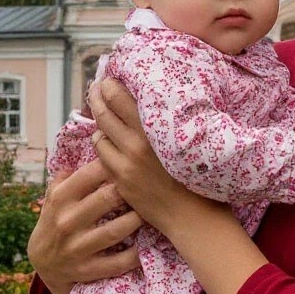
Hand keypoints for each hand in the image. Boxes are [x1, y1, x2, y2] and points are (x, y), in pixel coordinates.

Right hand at [26, 160, 141, 293]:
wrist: (43, 264)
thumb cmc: (56, 220)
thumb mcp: (54, 196)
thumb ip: (70, 173)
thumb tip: (90, 145)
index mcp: (61, 198)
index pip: (92, 173)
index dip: (116, 163)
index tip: (132, 159)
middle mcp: (68, 221)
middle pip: (109, 198)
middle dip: (131, 189)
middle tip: (148, 185)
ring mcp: (78, 248)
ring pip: (117, 229)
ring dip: (137, 219)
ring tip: (148, 211)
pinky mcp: (87, 270)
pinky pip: (118, 262)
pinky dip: (135, 254)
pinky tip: (147, 243)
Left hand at [88, 78, 208, 234]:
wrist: (193, 214)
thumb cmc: (198, 171)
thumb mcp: (185, 137)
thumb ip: (164, 118)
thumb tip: (146, 97)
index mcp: (154, 129)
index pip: (119, 98)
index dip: (109, 85)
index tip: (109, 79)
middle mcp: (135, 144)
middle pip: (103, 112)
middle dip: (97, 98)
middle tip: (97, 89)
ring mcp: (125, 164)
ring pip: (99, 134)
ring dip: (100, 124)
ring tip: (104, 117)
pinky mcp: (119, 181)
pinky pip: (102, 157)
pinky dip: (104, 146)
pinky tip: (110, 144)